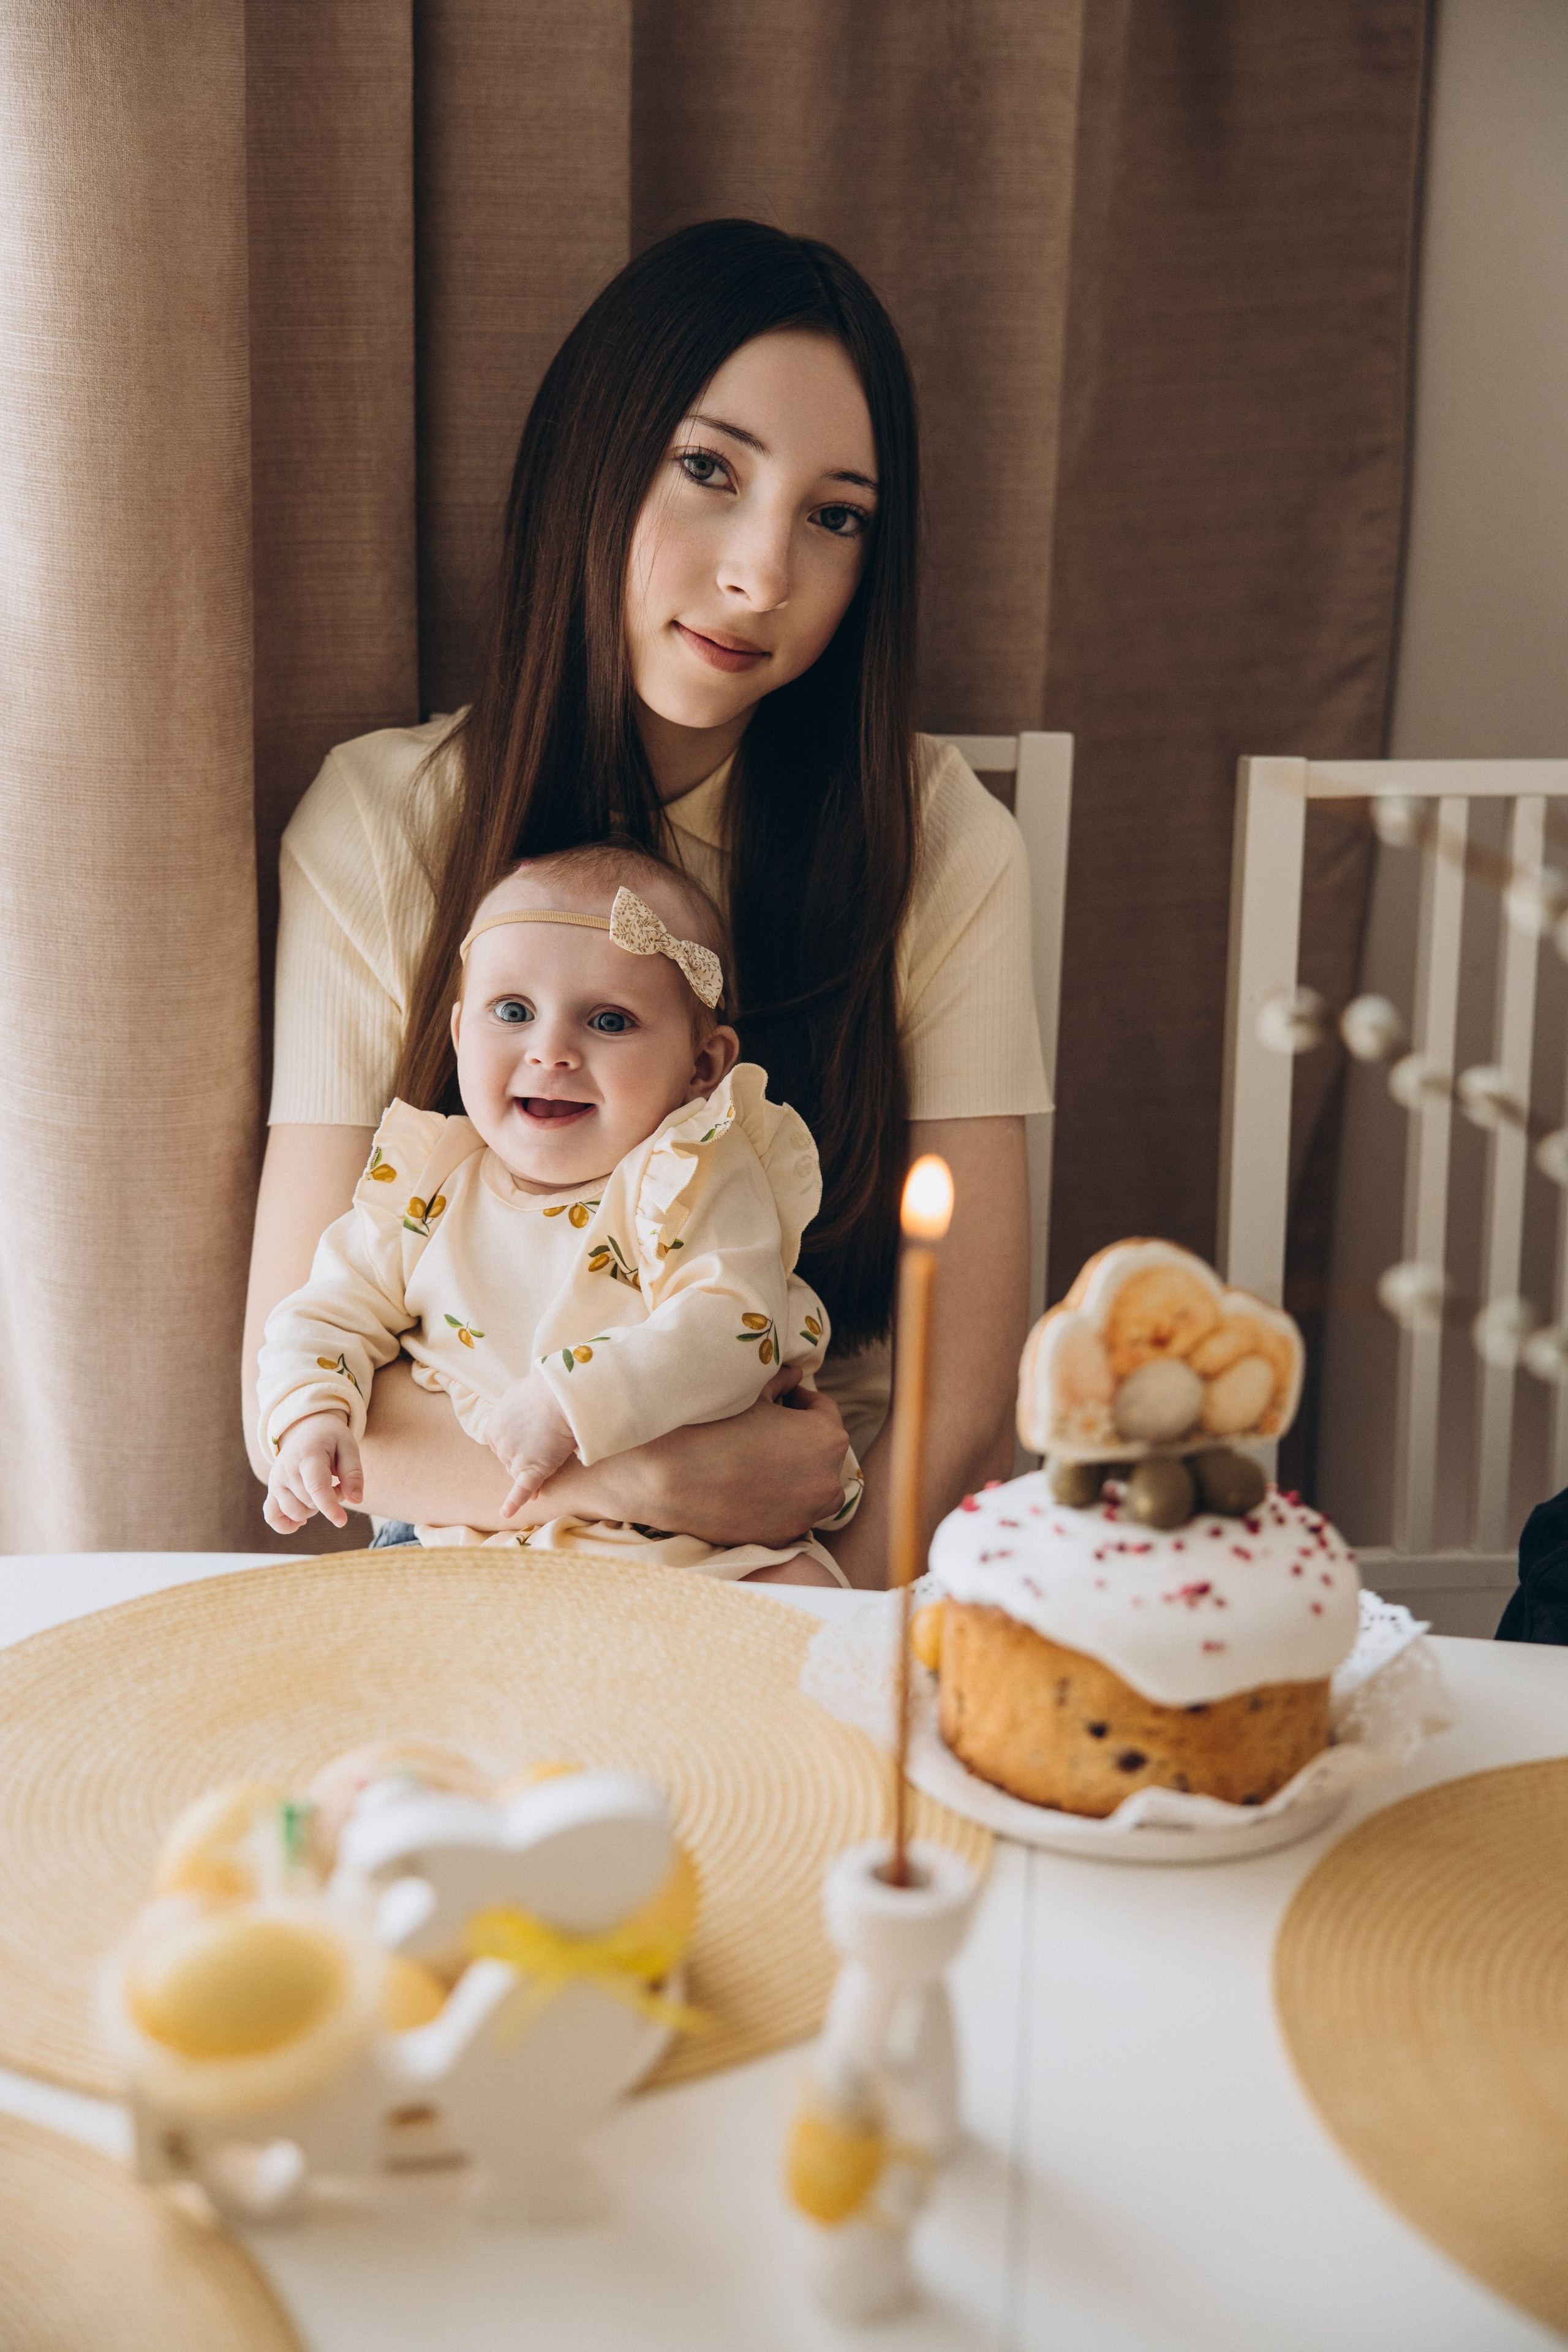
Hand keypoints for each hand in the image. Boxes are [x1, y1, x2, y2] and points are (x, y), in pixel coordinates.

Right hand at [266, 1410, 361, 1532]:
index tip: (341, 1521)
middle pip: (310, 1502)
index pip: (315, 1486)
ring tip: (321, 1490)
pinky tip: (302, 1521)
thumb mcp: (348, 1447)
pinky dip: (286, 1525)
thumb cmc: (331, 1440)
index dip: (329, 1506)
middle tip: (337, 1483)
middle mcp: (286, 1470)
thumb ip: (353, 1473)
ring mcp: (276, 1481)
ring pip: (295, 1513)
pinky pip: (272, 1517)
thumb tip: (356, 1500)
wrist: (306, 1430)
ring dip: (314, 1509)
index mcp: (308, 1455)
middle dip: (330, 1500)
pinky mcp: (271, 1491)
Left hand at [488, 1373, 578, 1520]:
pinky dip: (514, 1502)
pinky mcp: (532, 1470)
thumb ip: (514, 1412)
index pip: (500, 1445)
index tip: (530, 1438)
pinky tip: (506, 1513)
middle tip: (545, 1442)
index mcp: (492, 1426)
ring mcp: (515, 1458)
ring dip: (531, 1473)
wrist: (563, 1396)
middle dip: (524, 1456)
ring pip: (519, 1473)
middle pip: (509, 1460)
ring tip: (549, 1460)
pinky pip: (522, 1490)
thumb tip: (520, 1419)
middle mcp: (499, 1444)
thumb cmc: (546, 1390)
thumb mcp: (519, 1396)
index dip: (516, 1444)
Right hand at [627, 1368, 849, 1547]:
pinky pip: (792, 1513)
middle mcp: (827, 1482)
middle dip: (801, 1438)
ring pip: (812, 1487)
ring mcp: (807, 1515)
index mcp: (827, 1439)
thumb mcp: (752, 1396)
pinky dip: (780, 1501)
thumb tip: (794, 1374)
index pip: (824, 1410)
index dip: (800, 1400)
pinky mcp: (785, 1538)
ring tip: (762, 1460)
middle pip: (823, 1452)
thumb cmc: (713, 1428)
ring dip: (797, 1473)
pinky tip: (751, 1487)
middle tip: (770, 1429)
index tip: (781, 1399)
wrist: (670, 1480)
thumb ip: (780, 1382)